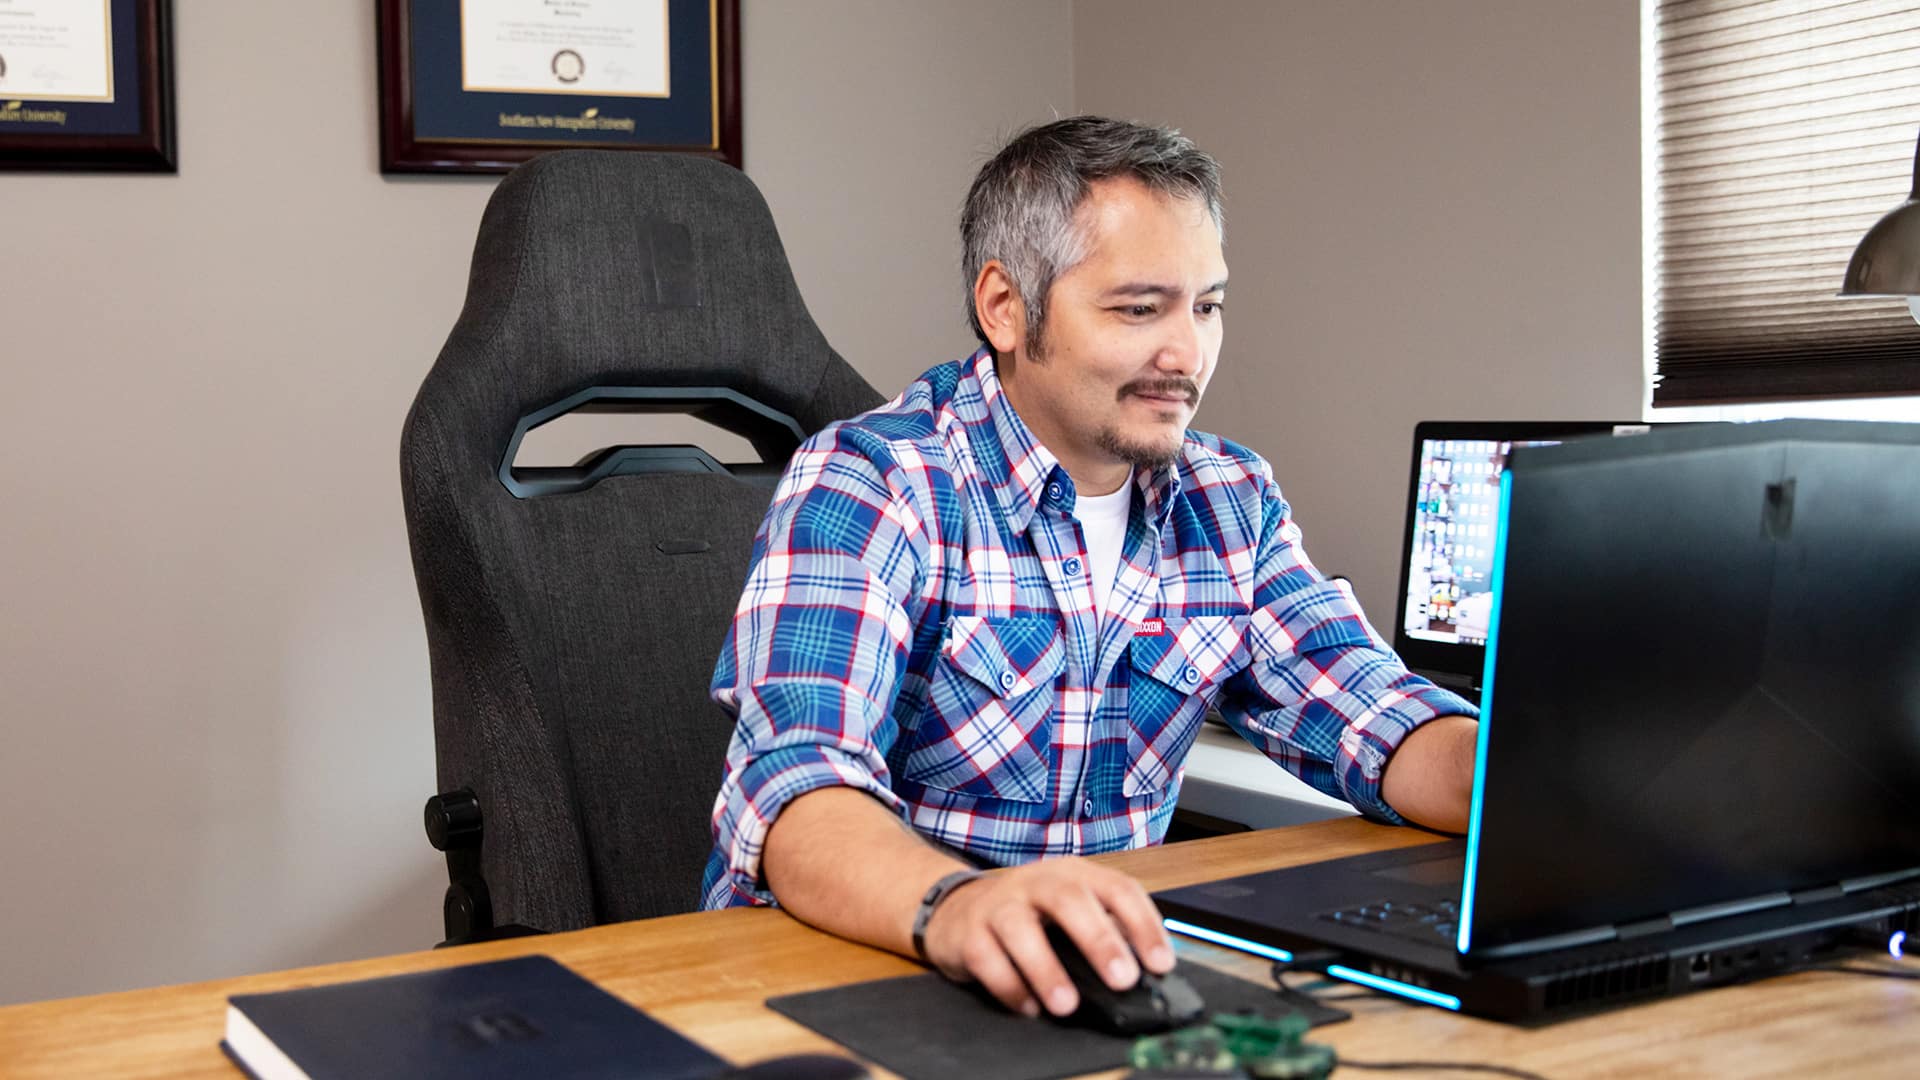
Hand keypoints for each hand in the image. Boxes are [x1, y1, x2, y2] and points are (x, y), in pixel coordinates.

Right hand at [918, 856, 1174, 1017]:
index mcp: (1073, 874)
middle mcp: (1037, 882)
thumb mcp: (1071, 907)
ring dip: (1046, 968)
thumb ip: (1107, 928)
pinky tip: (1029, 1006)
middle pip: (1070, 900)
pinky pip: (987, 960)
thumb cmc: (1029, 912)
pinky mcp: (969, 933)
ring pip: (1020, 929)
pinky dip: (1010, 986)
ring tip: (1067, 1004)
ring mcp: (999, 905)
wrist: (958, 907)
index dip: (1143, 925)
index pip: (1117, 889)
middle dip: (1099, 940)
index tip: (1161, 964)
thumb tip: (1148, 967)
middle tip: (1122, 979)